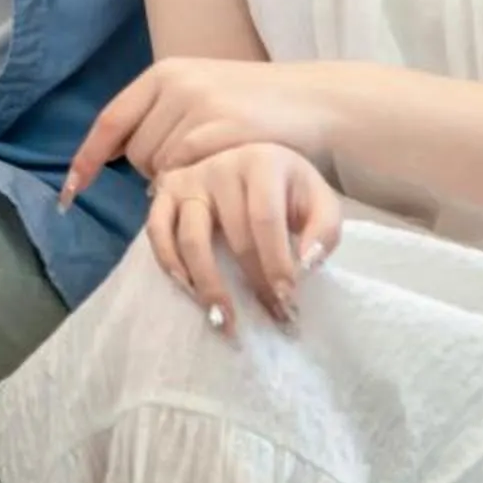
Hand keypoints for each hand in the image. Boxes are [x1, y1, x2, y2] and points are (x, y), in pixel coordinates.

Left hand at [61, 56, 329, 206]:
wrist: (313, 102)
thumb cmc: (254, 107)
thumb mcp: (200, 96)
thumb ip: (160, 117)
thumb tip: (117, 156)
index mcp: (165, 73)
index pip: (111, 121)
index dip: (87, 159)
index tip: (70, 192)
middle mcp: (176, 85)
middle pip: (135, 153)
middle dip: (155, 170)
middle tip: (194, 165)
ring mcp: (200, 106)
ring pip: (161, 168)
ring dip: (180, 179)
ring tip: (215, 165)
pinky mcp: (224, 130)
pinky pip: (190, 174)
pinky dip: (200, 183)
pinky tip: (223, 173)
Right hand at [147, 143, 341, 331]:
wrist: (263, 162)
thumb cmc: (292, 191)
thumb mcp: (321, 202)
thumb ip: (324, 231)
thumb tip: (306, 264)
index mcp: (262, 162)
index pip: (265, 219)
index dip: (275, 263)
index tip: (287, 300)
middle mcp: (221, 166)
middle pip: (233, 235)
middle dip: (253, 283)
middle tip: (270, 318)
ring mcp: (190, 178)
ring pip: (191, 237)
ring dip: (207, 285)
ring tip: (224, 320)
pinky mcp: (167, 191)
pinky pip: (157, 230)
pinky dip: (168, 262)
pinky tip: (188, 290)